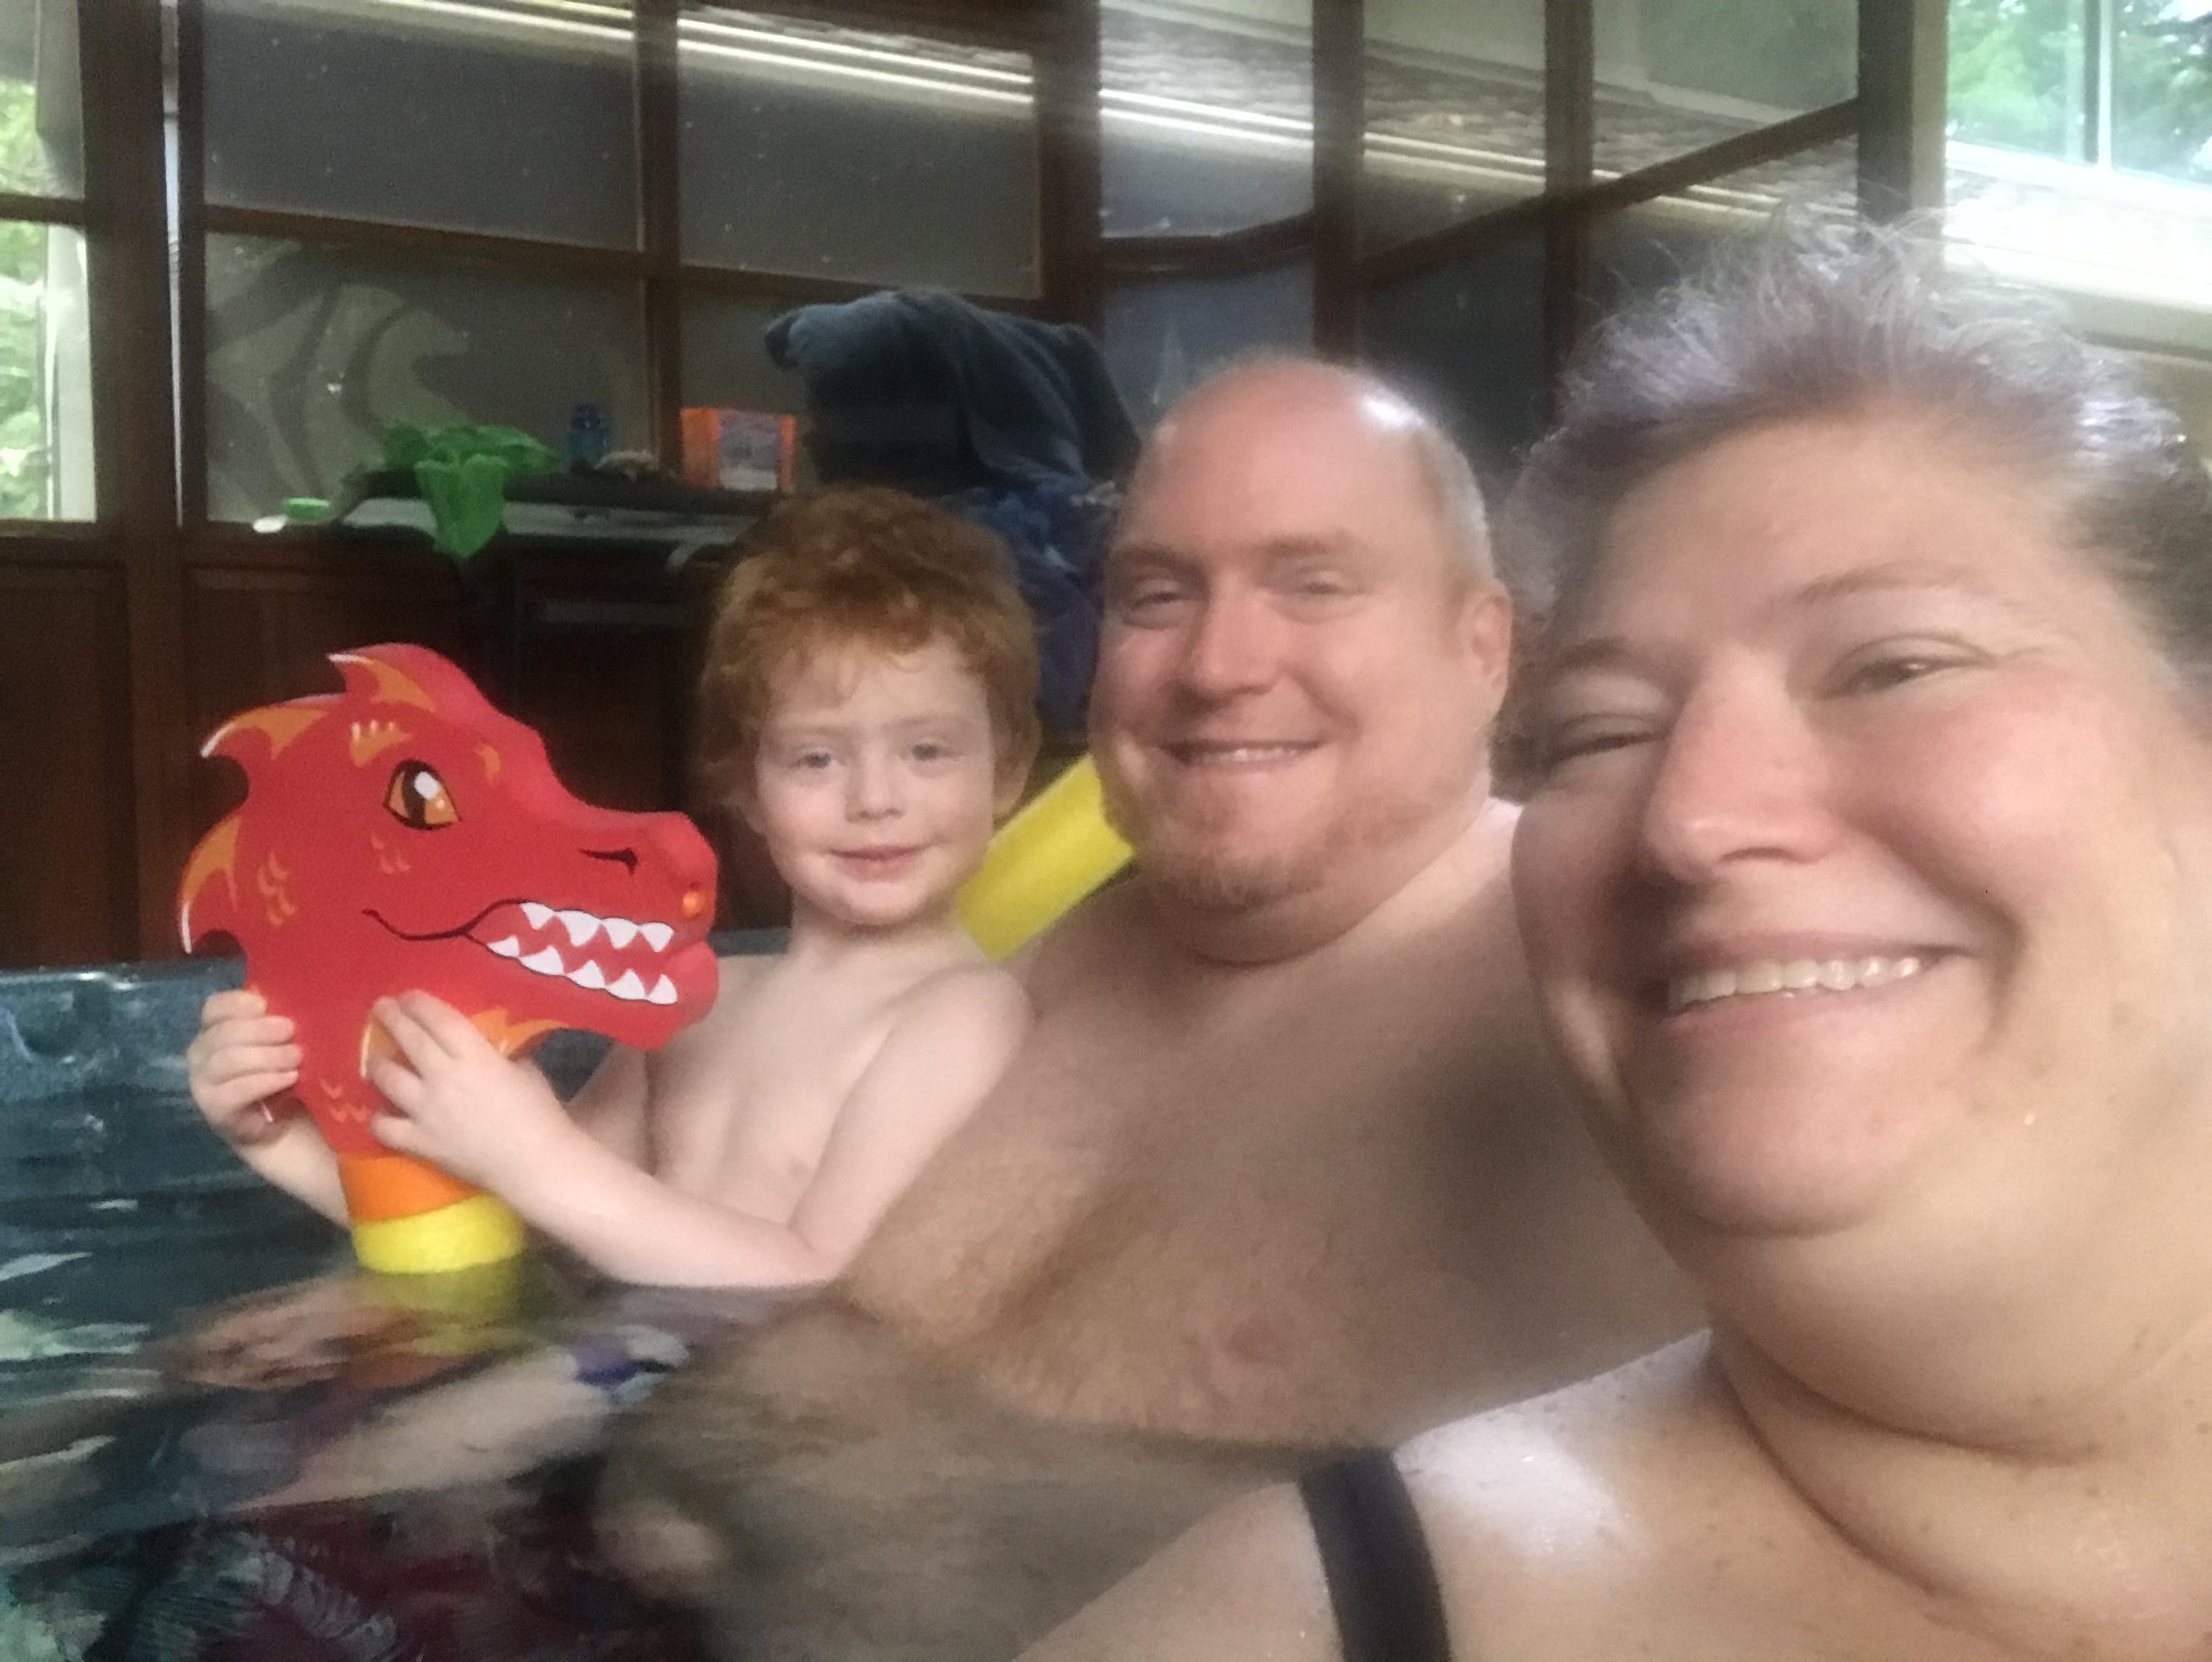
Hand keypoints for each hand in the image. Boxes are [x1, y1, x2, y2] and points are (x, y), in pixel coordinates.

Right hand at [186, 990, 300, 1147]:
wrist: (294, 1127)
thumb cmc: (292, 1074)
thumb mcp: (289, 1043)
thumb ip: (283, 1023)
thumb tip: (300, 1001)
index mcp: (219, 1030)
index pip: (214, 1008)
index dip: (237, 1003)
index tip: (266, 1005)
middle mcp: (204, 1056)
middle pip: (221, 1033)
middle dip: (259, 1030)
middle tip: (292, 1032)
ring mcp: (205, 1086)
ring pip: (224, 1061)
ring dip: (265, 1056)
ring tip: (297, 1058)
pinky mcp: (217, 1113)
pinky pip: (233, 1093)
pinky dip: (264, 1082)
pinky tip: (289, 1079)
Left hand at [364, 991, 569, 1190]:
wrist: (536, 1165)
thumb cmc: (540, 1114)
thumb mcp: (525, 1071)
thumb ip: (499, 1056)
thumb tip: (487, 1048)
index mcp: (475, 1056)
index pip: (438, 1019)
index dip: (419, 1003)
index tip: (407, 995)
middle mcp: (444, 1077)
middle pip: (409, 1040)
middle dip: (391, 1019)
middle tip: (381, 1007)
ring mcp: (427, 1111)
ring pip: (388, 1078)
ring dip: (377, 1064)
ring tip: (374, 1059)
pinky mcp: (420, 1142)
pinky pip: (385, 1127)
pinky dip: (379, 1118)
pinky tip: (382, 1113)